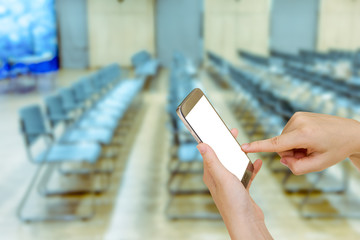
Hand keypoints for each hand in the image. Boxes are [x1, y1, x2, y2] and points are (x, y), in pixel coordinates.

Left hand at [197, 128, 271, 239]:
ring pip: (233, 164)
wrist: (247, 223)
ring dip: (239, 155)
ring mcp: (229, 184)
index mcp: (210, 175)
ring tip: (246, 147)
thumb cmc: (232, 202)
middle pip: (222, 157)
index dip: (213, 140)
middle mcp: (218, 179)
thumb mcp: (222, 177)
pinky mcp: (240, 189)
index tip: (218, 129)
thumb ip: (212, 161)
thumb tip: (200, 145)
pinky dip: (251, 168)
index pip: (209, 153)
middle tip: (233, 133)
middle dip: (227, 144)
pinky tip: (258, 163)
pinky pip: (245, 174)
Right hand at [241, 112, 359, 174]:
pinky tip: (310, 138)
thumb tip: (283, 159)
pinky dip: (296, 139)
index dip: (258, 146)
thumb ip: (297, 168)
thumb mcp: (319, 165)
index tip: (243, 147)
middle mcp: (298, 122)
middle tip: (310, 154)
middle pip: (281, 146)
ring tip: (312, 145)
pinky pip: (288, 133)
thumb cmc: (336, 149)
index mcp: (304, 135)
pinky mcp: (297, 115)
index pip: (276, 144)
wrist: (350, 132)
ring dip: (294, 146)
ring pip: (284, 140)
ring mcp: (297, 116)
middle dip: (291, 154)